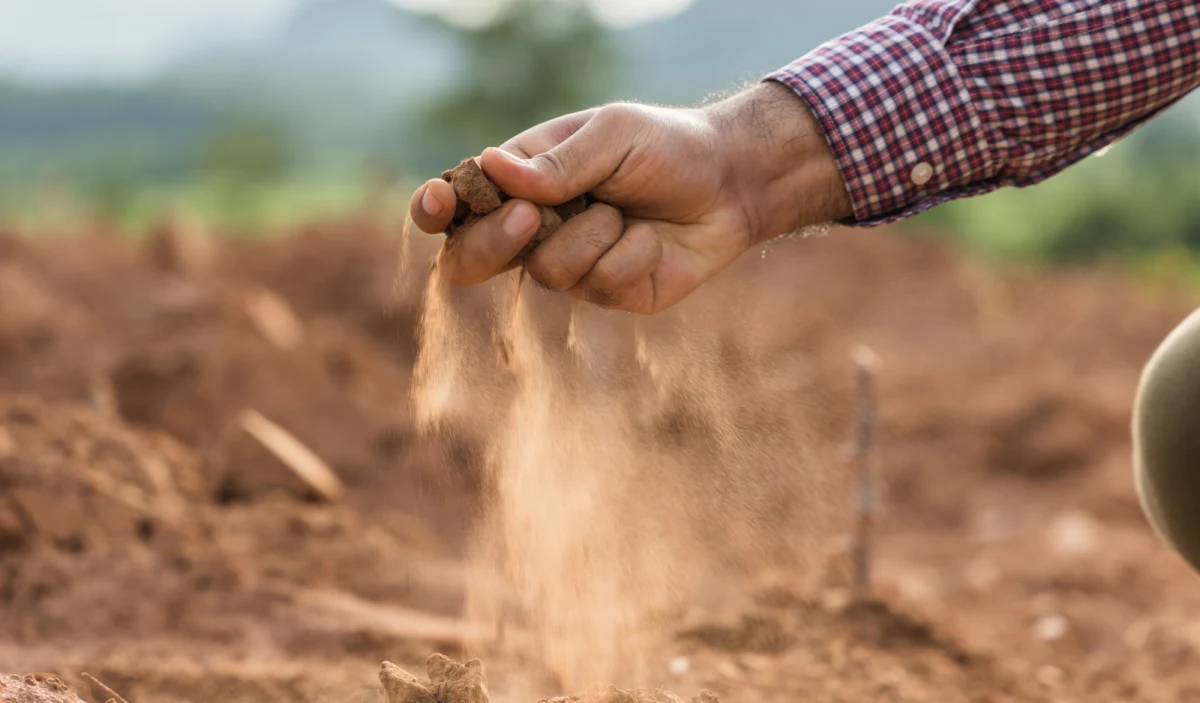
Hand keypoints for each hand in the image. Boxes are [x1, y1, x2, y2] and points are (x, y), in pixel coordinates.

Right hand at [409, 81, 850, 313]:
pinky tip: (651, 239)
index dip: (437, 209)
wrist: (733, 184)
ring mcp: (569, 266)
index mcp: (523, 179)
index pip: (460, 203)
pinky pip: (600, 284)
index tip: (435, 205)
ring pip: (546, 272)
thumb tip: (492, 168)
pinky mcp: (608, 293)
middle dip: (495, 242)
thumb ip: (558, 162)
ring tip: (627, 212)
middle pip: (473, 257)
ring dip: (593, 236)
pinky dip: (632, 254)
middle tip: (531, 219)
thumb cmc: (667, 147)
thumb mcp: (613, 135)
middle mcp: (536, 228)